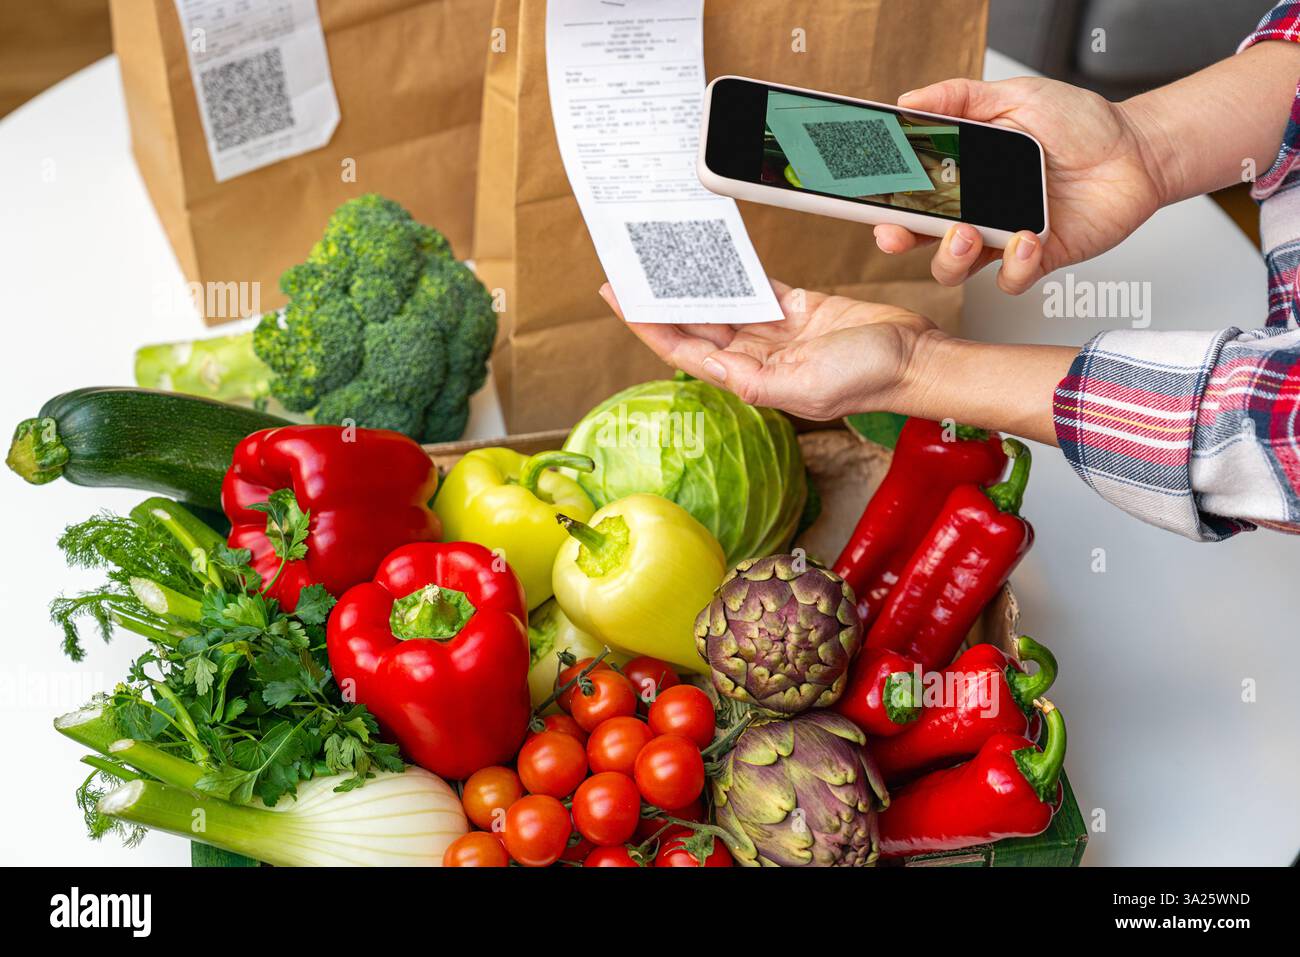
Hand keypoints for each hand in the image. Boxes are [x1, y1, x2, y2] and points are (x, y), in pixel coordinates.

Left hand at [601, 281, 937, 420]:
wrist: (915, 358)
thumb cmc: (869, 379)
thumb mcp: (807, 387)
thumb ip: (757, 381)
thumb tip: (713, 367)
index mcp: (753, 380)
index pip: (687, 352)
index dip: (652, 326)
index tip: (622, 301)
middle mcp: (758, 359)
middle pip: (698, 326)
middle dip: (662, 302)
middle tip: (629, 272)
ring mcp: (778, 334)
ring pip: (723, 305)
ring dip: (693, 284)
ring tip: (661, 258)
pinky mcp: (799, 310)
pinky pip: (756, 287)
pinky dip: (732, 272)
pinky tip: (710, 256)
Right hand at [876, 77, 1165, 293]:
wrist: (1137, 150)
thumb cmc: (1080, 124)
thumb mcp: (1016, 96)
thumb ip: (961, 98)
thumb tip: (909, 100)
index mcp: (960, 175)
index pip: (908, 194)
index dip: (882, 202)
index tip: (866, 201)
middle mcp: (974, 210)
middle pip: (918, 238)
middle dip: (898, 239)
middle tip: (896, 231)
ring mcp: (1000, 238)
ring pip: (953, 268)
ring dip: (950, 257)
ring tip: (966, 233)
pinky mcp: (1034, 259)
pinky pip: (1008, 279)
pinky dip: (1013, 266)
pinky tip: (1028, 238)